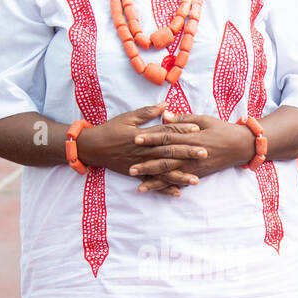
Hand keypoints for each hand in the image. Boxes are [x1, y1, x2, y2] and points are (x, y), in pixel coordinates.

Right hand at [77, 103, 207, 196]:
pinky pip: (152, 183)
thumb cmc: (110, 130)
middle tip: (205, 153)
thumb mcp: (128, 117)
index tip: (198, 129)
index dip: (182, 130)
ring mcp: (140, 164)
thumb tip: (165, 105)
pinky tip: (178, 193)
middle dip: (187, 153)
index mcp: (143, 135)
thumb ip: (147, 112)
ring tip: (196, 180)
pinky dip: (164, 189)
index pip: (166, 131)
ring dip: (180, 175)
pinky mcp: (136, 174)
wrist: (92, 148)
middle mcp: (144, 151)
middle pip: (169, 152)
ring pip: (163, 171)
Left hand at [131, 112, 254, 193]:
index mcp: (191, 137)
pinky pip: (180, 182)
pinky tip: (158, 192)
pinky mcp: (197, 174)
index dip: (150, 138)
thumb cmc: (222, 129)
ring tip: (139, 186)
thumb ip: (183, 119)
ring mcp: (194, 167)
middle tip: (129, 168)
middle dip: (147, 165)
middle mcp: (190, 154)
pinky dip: (169, 188)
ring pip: (171, 175)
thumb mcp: (204, 119)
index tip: (135, 138)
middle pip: (165, 159)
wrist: (241, 146)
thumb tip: (164, 115)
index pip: (167, 137)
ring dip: (154, 181)